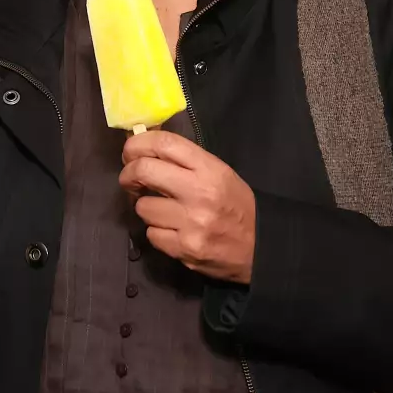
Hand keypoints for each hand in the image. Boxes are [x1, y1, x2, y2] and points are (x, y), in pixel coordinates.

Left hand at [119, 130, 255, 282]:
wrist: (264, 248)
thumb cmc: (238, 206)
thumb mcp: (220, 175)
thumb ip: (184, 163)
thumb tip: (142, 152)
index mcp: (210, 170)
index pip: (163, 144)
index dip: (137, 144)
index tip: (130, 152)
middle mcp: (199, 193)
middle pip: (143, 171)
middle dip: (128, 174)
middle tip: (131, 180)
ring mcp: (191, 223)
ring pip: (142, 207)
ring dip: (147, 208)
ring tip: (164, 211)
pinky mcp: (184, 248)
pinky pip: (151, 234)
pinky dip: (157, 232)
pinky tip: (173, 231)